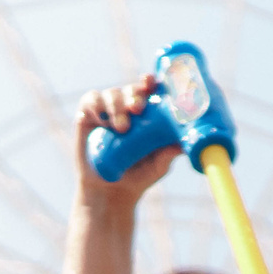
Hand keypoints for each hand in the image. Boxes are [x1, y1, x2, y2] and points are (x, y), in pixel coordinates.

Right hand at [74, 77, 177, 205]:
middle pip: (132, 89)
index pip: (152, 90)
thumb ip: (169, 153)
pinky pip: (91, 100)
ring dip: (117, 105)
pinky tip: (101, 119)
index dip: (152, 82)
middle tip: (138, 110)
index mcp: (149, 113)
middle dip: (135, 95)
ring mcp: (108, 109)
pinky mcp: (88, 115)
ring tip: (121, 128)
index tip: (152, 83)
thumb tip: (184, 144)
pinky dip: (96, 105)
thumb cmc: (140, 175)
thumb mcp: (159, 165)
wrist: (111, 191)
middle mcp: (129, 107)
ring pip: (112, 93)